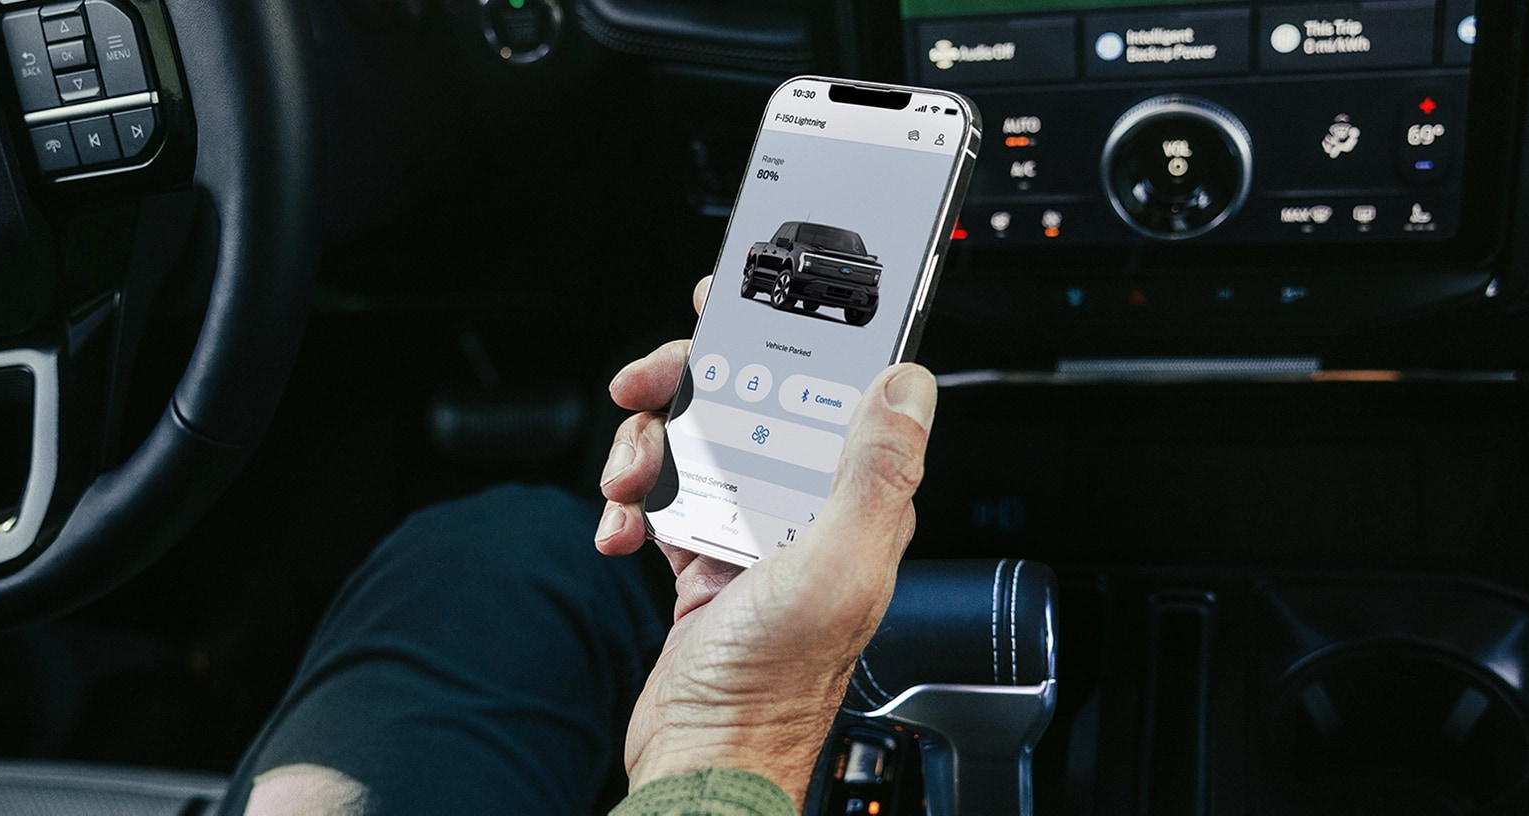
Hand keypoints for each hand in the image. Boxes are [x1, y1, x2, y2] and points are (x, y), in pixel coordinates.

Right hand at [595, 276, 938, 804]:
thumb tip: (909, 385)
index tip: (742, 298)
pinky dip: (630, 504)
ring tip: (629, 479)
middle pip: (748, 399)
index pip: (834, 386)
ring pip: (697, 440)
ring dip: (649, 446)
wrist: (703, 760)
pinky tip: (620, 530)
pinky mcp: (701, 557)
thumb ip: (873, 474)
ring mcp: (751, 529)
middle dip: (690, 381)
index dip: (791, 334)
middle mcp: (806, 508)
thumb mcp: (835, 569)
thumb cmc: (772, 687)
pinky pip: (662, 497)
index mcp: (854, 500)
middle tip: (650, 383)